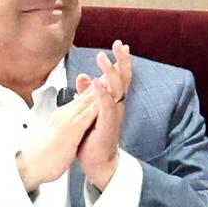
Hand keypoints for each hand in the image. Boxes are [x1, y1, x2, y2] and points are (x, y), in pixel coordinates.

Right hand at [18, 48, 129, 191]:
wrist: (30, 165)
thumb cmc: (45, 151)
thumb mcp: (59, 132)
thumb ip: (67, 120)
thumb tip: (72, 113)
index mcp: (68, 112)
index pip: (89, 92)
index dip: (104, 78)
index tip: (117, 66)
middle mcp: (69, 111)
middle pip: (92, 88)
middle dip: (108, 71)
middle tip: (121, 53)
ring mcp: (69, 119)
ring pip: (91, 97)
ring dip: (105, 81)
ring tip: (118, 66)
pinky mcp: (70, 130)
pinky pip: (86, 114)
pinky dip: (96, 103)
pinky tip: (106, 94)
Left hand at [74, 43, 135, 189]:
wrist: (98, 163)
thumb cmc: (93, 138)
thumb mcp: (89, 111)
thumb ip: (88, 94)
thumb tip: (84, 76)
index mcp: (112, 101)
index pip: (119, 77)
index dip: (121, 60)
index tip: (121, 44)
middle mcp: (117, 105)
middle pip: (123, 78)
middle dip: (122, 60)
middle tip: (119, 44)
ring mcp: (114, 114)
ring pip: (116, 89)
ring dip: (109, 72)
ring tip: (103, 58)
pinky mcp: (108, 124)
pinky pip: (106, 106)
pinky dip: (102, 93)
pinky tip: (97, 82)